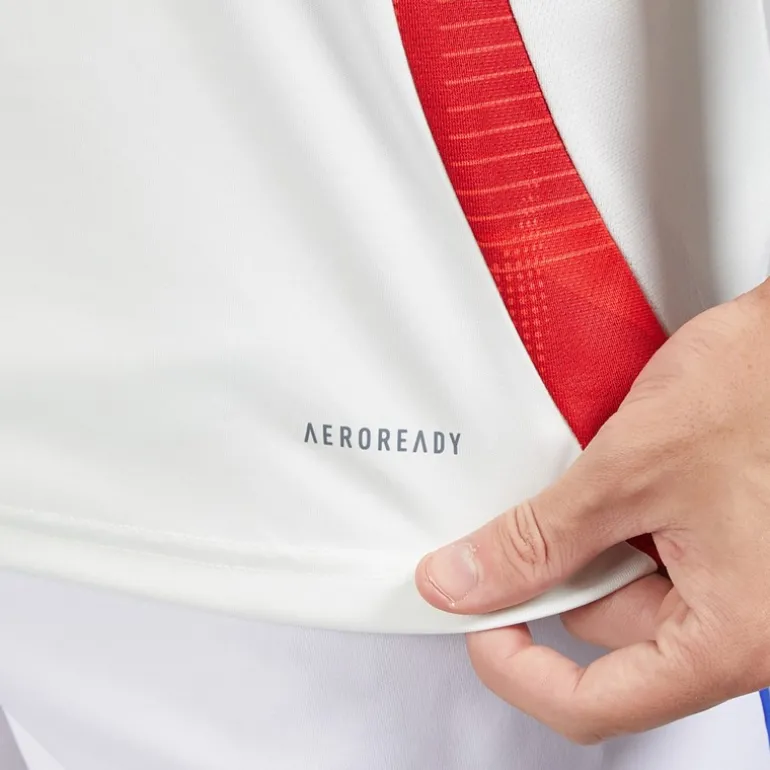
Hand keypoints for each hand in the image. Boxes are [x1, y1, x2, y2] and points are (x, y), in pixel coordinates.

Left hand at [415, 280, 769, 742]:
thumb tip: (465, 583)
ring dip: (579, 532)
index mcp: (731, 634)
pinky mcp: (708, 545)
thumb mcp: (628, 472)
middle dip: (554, 567)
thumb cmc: (758, 391)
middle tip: (537, 507)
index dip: (517, 669)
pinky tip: (610, 473)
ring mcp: (722, 580)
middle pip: (598, 631)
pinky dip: (601, 517)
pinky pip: (630, 550)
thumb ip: (539, 539)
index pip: (597, 704)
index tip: (473, 620)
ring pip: (609, 584)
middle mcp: (735, 621)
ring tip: (602, 471)